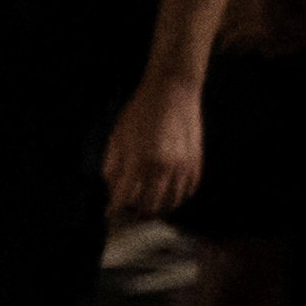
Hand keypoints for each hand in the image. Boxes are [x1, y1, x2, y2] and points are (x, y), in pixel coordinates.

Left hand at [106, 74, 206, 223]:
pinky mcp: (196, 163)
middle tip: (127, 212)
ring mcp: (184, 167)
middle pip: (148, 207)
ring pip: (170, 204)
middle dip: (134, 214)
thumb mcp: (117, 139)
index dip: (113, 209)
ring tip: (145, 208)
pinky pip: (187, 192)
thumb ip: (113, 168)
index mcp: (140, 162)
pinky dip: (176, 200)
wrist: (173, 92)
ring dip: (156, 210)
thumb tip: (112, 191)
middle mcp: (164, 169)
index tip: (109, 213)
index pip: (124, 199)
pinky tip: (166, 198)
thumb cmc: (140, 113)